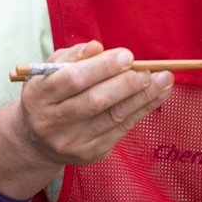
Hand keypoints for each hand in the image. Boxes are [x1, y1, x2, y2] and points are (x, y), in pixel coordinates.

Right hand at [0, 40, 172, 198]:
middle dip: (126, 85)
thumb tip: (97, 47)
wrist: (37, 141)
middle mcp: (51, 122)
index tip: (127, 56)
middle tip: (150, 71)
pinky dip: (142, 110)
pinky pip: (121, 129)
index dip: (102, 67)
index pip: (73, 79)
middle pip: (95, 101)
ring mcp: (71, 141)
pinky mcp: (89, 154)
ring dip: (143, 97)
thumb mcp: (51, 71)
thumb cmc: (50, 95)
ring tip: (164, 80)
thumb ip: (73, 57)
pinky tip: (158, 95)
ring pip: (113, 117)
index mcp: (39, 95)